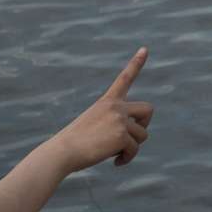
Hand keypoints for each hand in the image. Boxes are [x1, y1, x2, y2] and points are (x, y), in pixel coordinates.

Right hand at [53, 48, 154, 171]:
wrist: (62, 152)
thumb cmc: (75, 143)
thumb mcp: (94, 126)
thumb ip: (114, 124)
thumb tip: (134, 136)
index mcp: (107, 101)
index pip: (124, 78)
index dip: (136, 63)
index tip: (145, 48)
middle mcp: (115, 107)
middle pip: (148, 109)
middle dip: (144, 124)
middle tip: (130, 138)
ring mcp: (119, 119)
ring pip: (143, 134)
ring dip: (133, 146)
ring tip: (115, 152)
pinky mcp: (122, 134)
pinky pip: (135, 149)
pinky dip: (128, 158)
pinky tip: (116, 162)